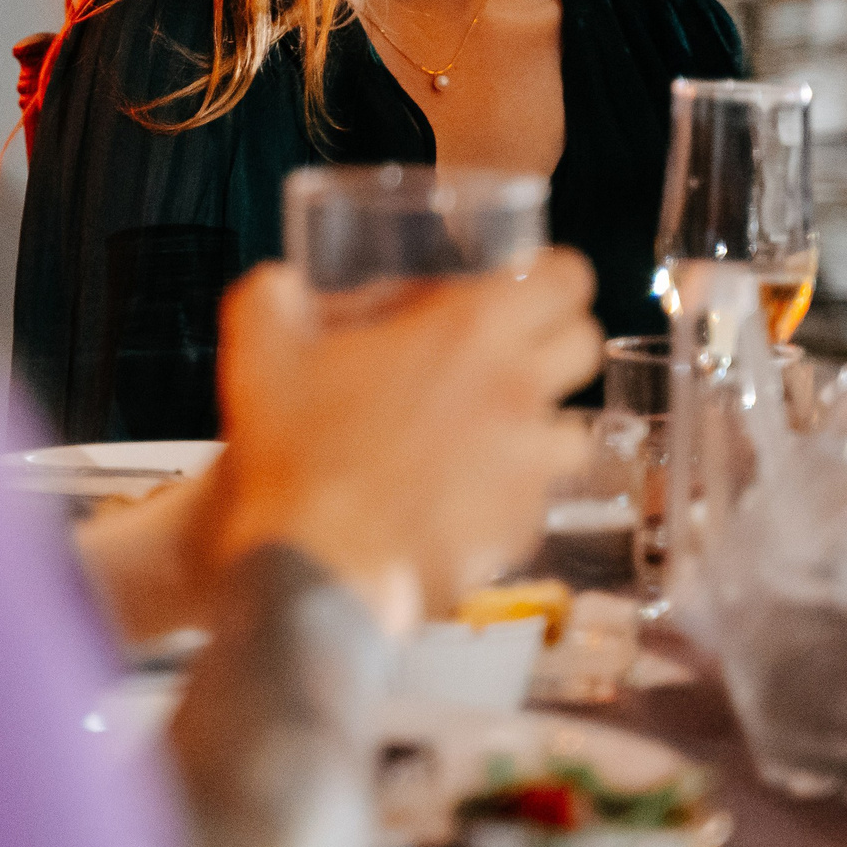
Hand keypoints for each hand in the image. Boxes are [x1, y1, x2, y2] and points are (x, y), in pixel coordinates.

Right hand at [198, 249, 599, 625]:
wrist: (316, 570)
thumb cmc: (296, 456)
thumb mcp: (260, 350)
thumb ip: (272, 298)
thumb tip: (283, 286)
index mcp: (469, 332)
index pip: (566, 280)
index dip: (555, 276)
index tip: (533, 282)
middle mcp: (516, 392)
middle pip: (586, 346)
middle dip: (557, 340)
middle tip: (514, 348)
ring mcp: (528, 466)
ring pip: (575, 429)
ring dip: (542, 422)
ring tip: (493, 430)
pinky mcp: (521, 528)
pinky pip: (538, 497)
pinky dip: (513, 491)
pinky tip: (465, 495)